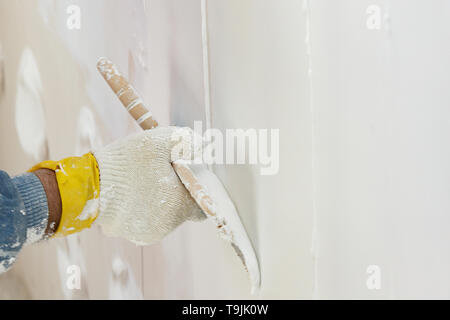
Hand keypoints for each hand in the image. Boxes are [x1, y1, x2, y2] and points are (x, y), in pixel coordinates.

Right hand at [93, 127, 204, 244]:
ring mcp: (148, 233)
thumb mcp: (161, 141)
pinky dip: (141, 208)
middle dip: (174, 192)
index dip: (198, 190)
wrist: (89, 185)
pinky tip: (130, 193)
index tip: (187, 178)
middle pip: (181, 209)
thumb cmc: (128, 162)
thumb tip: (202, 146)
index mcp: (180, 206)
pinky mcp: (130, 234)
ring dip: (158, 200)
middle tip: (159, 173)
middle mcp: (167, 225)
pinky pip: (144, 220)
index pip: (202, 206)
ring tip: (141, 182)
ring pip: (163, 214)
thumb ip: (187, 142)